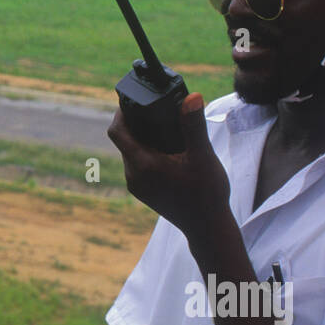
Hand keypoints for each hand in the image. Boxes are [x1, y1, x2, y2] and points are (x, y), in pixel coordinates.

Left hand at [107, 92, 232, 239]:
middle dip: (135, 123)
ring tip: (161, 126)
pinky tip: (164, 147)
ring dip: (141, 138)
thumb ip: (194, 126)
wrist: (208, 228)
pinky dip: (145, 151)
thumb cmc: (207, 194)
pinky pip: (136, 163)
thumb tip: (192, 97)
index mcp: (143, 165)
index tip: (133, 99)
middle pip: (124, 140)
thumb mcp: (203, 156)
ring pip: (130, 152)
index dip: (121, 112)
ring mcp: (136, 185)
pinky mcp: (142, 191)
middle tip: (154, 109)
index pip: (117, 131)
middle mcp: (133, 175)